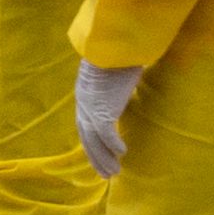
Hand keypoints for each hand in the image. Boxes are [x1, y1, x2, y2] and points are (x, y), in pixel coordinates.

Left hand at [74, 57, 138, 179]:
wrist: (114, 41)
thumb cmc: (118, 50)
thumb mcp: (114, 69)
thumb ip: (116, 81)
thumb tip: (130, 80)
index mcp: (85, 94)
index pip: (84, 126)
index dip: (91, 144)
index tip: (99, 157)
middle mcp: (83, 102)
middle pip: (86, 137)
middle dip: (96, 157)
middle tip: (106, 174)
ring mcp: (91, 106)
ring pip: (94, 140)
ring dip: (104, 158)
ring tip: (114, 172)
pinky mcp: (102, 107)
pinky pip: (106, 133)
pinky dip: (113, 144)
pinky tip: (123, 152)